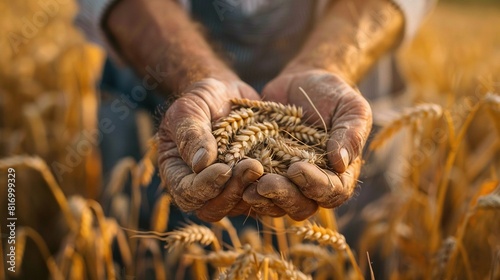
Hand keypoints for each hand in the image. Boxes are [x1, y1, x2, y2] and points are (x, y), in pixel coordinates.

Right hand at [157, 78, 263, 221]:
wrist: (228, 95)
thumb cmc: (202, 100)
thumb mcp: (189, 109)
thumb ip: (191, 135)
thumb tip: (200, 164)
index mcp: (177, 174)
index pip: (187, 194)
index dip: (204, 187)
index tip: (223, 169)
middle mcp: (201, 189)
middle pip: (214, 209)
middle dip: (233, 191)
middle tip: (252, 167)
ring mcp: (229, 190)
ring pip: (240, 207)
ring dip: (254, 192)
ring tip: (265, 167)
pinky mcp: (252, 186)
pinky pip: (263, 198)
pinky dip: (273, 189)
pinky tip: (283, 172)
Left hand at [242, 69, 371, 219]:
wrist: (301, 83)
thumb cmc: (333, 94)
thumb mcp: (351, 107)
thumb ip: (352, 133)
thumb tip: (341, 163)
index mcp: (341, 175)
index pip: (333, 192)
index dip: (316, 186)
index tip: (297, 168)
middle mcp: (314, 185)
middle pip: (302, 206)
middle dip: (284, 196)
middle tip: (266, 183)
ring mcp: (288, 182)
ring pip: (277, 205)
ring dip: (262, 200)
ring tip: (246, 188)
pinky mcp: (266, 174)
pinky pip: (256, 191)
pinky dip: (245, 188)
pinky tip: (233, 178)